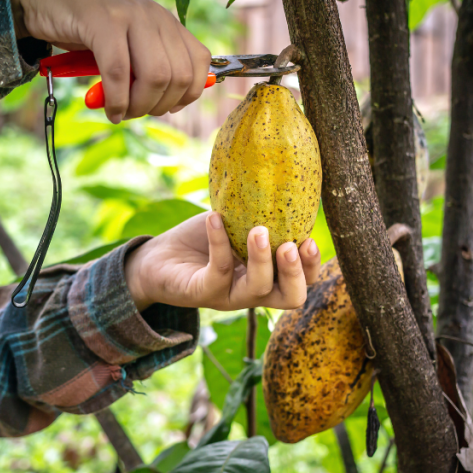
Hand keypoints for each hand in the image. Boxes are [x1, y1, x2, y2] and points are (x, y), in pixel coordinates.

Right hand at [6, 0, 211, 123]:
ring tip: (120, 112)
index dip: (187, 94)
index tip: (166, 108)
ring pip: (154, 76)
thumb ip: (148, 66)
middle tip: (135, 113)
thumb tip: (168, 105)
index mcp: (165, 21)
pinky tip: (108, 109)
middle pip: (178, 76)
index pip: (198, 62)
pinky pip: (119, 72)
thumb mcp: (126, 44)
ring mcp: (130, 16)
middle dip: (159, 106)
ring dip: (138, 106)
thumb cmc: (85, 27)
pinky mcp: (103, 22)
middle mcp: (154, 16)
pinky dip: (116, 100)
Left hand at [124, 212, 320, 311]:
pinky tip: (214, 218)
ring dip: (261, 259)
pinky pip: (217, 270)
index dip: (312, 266)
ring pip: (258, 289)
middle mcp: (253, 291)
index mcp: (269, 275)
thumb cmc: (203, 238)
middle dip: (296, 272)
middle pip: (291, 297)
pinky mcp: (202, 292)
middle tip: (290, 245)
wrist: (160, 257)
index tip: (309, 240)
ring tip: (258, 230)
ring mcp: (229, 295)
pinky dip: (218, 242)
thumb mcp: (236, 223)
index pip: (304, 281)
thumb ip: (260, 212)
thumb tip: (283, 175)